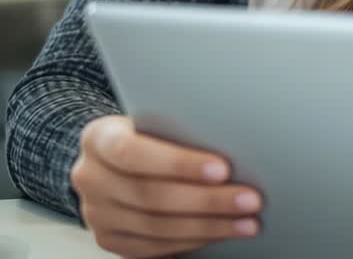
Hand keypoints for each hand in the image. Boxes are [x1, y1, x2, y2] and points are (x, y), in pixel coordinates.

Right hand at [71, 115, 261, 257]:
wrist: (116, 158)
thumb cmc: (149, 133)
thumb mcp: (157, 118)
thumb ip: (182, 128)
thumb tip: (237, 142)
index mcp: (99, 138)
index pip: (134, 152)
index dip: (179, 163)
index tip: (223, 169)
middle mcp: (90, 177)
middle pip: (150, 195)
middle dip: (207, 200)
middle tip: (250, 199)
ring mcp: (96, 212)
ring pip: (156, 226)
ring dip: (209, 225)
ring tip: (247, 221)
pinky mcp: (109, 238)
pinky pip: (153, 247)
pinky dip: (193, 241)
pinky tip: (221, 233)